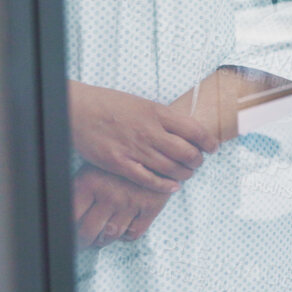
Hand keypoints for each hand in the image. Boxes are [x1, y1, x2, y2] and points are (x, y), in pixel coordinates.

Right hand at [69, 80, 219, 192]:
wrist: (79, 110)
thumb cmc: (111, 105)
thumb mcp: (144, 104)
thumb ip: (164, 118)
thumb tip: (187, 130)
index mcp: (158, 113)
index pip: (195, 130)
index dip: (209, 141)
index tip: (213, 147)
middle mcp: (150, 132)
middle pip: (186, 152)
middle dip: (198, 161)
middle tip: (198, 163)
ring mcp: (135, 149)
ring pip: (170, 168)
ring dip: (184, 174)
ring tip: (186, 174)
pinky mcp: (119, 163)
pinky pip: (147, 179)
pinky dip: (163, 186)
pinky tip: (172, 187)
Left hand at [73, 166, 172, 246]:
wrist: (157, 149)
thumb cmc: (119, 161)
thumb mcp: (93, 168)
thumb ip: (79, 190)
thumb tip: (68, 217)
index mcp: (89, 182)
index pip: (71, 217)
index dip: (69, 230)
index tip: (70, 234)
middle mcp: (109, 194)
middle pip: (88, 231)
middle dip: (84, 241)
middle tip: (83, 242)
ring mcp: (131, 201)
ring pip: (111, 234)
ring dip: (104, 239)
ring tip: (101, 236)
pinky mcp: (152, 205)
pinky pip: (134, 233)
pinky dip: (127, 235)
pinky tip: (124, 227)